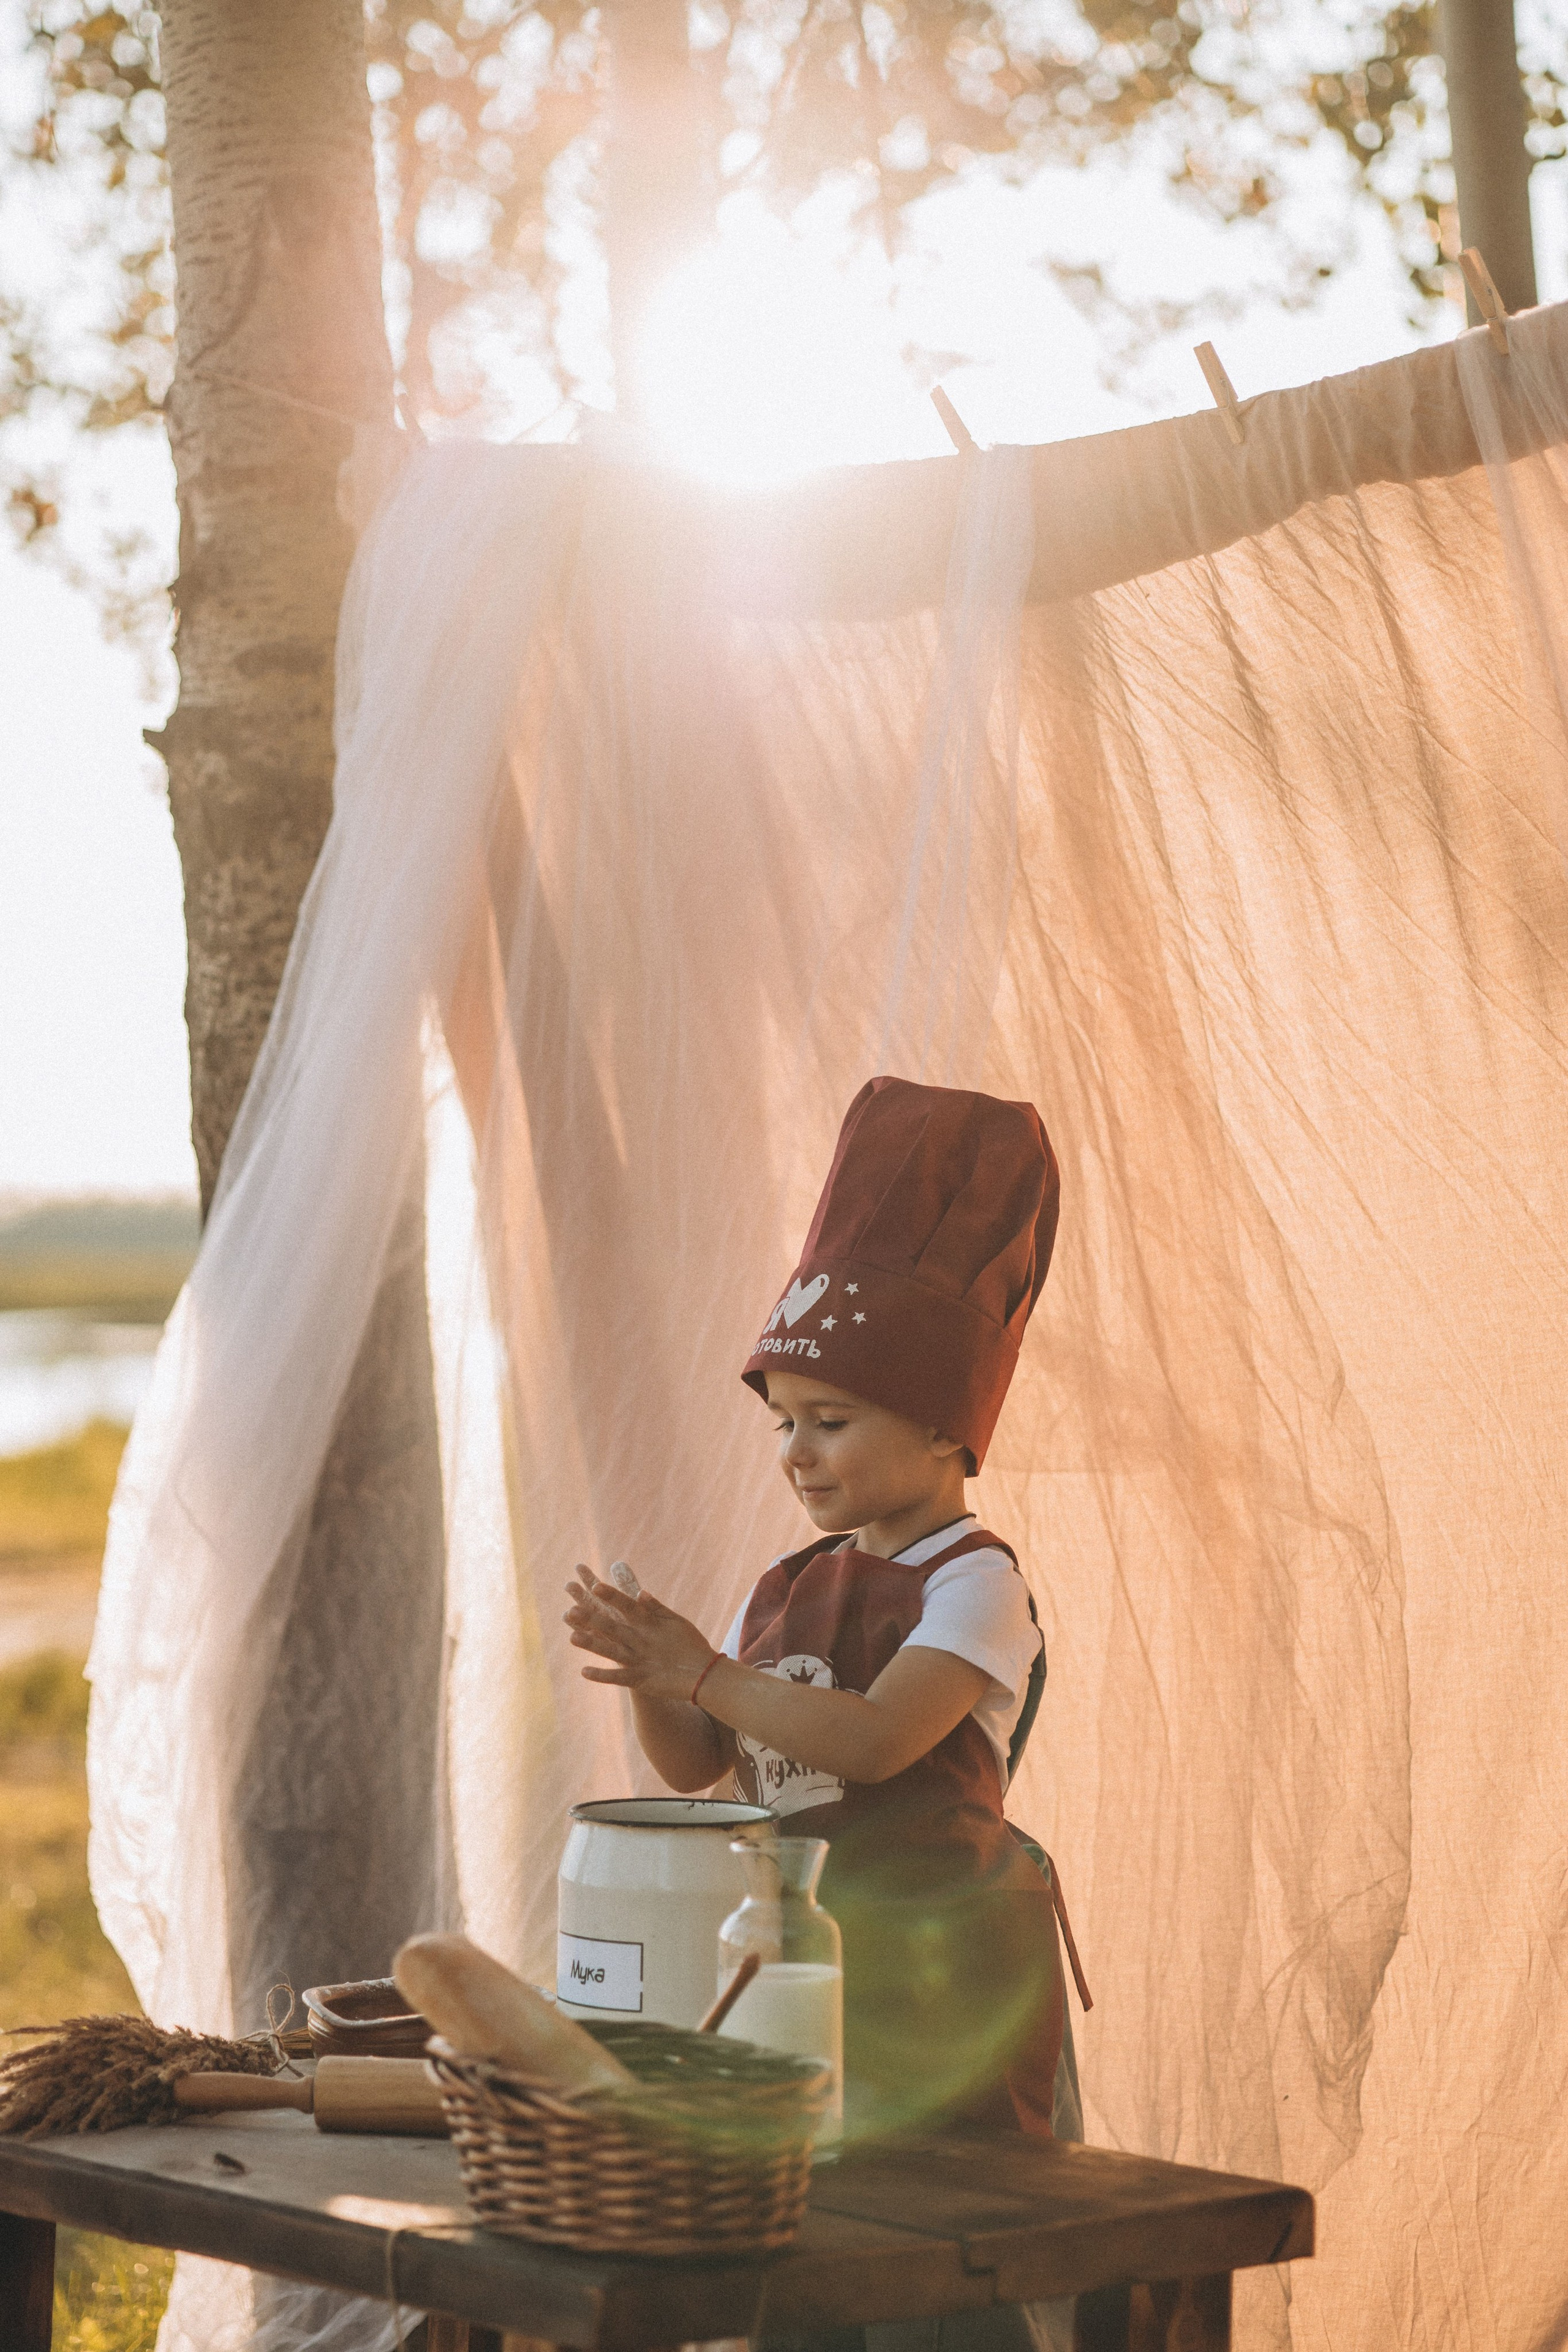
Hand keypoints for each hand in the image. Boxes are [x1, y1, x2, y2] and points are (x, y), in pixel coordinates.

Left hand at [563, 1568, 715, 1701]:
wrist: (706, 1676)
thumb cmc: (693, 1646)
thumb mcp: (677, 1622)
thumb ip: (657, 1608)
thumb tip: (640, 1592)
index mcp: (651, 1624)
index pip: (628, 1605)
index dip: (612, 1596)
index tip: (595, 1586)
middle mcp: (642, 1640)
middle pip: (613, 1627)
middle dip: (592, 1618)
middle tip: (571, 1610)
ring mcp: (640, 1660)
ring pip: (611, 1650)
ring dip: (591, 1644)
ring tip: (571, 1638)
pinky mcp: (641, 1679)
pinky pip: (617, 1677)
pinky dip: (601, 1675)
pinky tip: (583, 1672)